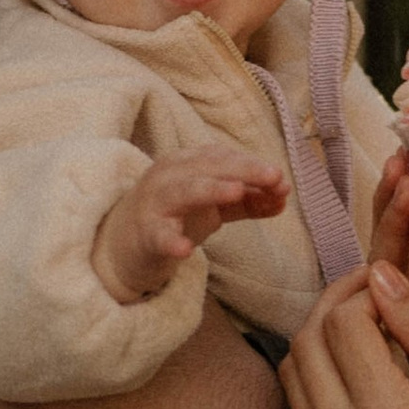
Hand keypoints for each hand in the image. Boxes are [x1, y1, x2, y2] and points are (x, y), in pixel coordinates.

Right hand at [94, 147, 289, 304]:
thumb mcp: (213, 204)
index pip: (224, 159)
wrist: (124, 243)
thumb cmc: (175, 216)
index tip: (282, 180)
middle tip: (275, 177)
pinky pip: (158, 236)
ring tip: (238, 192)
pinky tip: (185, 250)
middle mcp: (170, 175)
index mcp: (188, 163)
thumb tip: (284, 195)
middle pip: (209, 167)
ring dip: (211, 189)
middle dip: (244, 170)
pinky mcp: (145, 235)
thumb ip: (247, 200)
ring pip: (183, 191)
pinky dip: (171, 241)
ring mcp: (155, 204)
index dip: (254, 167)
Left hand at [281, 258, 408, 408]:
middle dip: (337, 305)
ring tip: (370, 326)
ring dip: (322, 338)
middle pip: (306, 342)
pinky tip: (365, 370)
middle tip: (376, 292)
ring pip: (295, 375)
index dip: (366, 289)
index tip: (396, 281)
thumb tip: (381, 275)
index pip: (344, 323)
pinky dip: (324, 377)